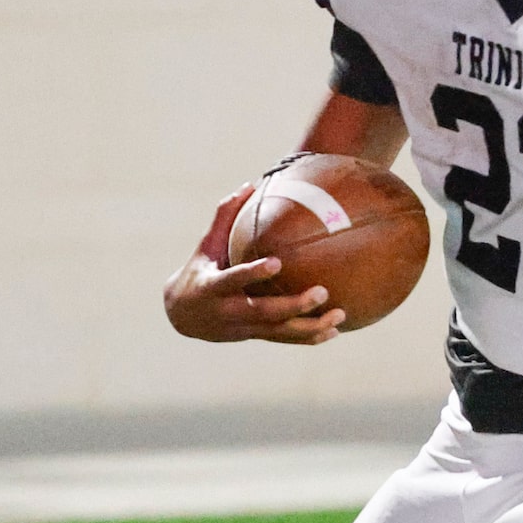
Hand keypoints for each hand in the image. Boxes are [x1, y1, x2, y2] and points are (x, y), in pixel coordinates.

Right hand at [163, 183, 347, 344]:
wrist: (182, 316)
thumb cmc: (199, 270)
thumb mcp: (205, 245)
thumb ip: (225, 216)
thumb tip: (250, 184)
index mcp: (212, 286)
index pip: (234, 279)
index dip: (253, 274)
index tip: (277, 263)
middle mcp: (228, 310)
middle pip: (263, 311)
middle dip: (293, 305)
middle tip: (322, 292)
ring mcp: (243, 327)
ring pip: (279, 331)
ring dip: (310, 326)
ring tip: (340, 315)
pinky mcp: (254, 336)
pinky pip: (284, 339)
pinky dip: (309, 337)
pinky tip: (335, 331)